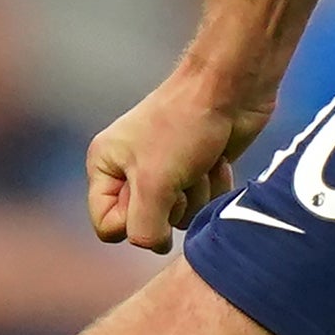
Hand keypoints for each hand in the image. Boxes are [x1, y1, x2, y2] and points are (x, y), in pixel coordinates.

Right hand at [86, 64, 276, 254]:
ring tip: (200, 162)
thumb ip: (143, 227)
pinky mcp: (194, 172)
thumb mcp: (154, 182)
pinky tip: (216, 160)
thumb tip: (152, 246)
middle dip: (171, 204)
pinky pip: (202, 205)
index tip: (153, 193)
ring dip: (196, 195)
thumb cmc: (185, 126)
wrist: (230, 88)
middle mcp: (129, 171)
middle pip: (147, 225)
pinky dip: (213, 187)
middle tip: (179, 172)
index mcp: (104, 166)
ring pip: (178, 218)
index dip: (133, 222)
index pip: (108, 226)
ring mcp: (164, 172)